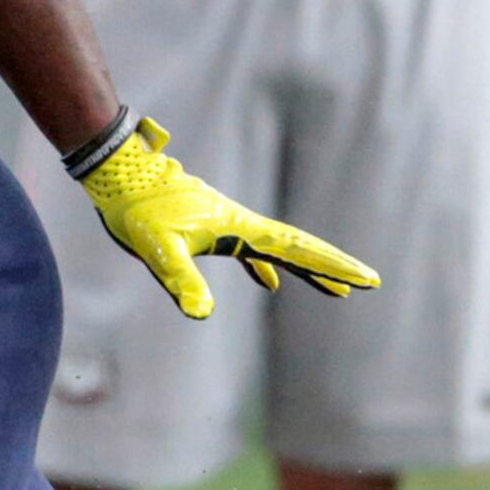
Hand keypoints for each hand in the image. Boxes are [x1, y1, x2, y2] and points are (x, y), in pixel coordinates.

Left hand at [79, 118, 379, 320]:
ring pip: (277, 249)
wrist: (119, 177)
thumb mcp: (157, 249)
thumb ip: (181, 279)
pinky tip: (272, 284)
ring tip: (337, 290)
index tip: (365, 278)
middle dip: (332, 265)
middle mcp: (239, 224)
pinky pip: (250, 250)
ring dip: (306, 268)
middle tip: (370, 282)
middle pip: (297, 247)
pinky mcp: (210, 228)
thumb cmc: (136, 210)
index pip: (295, 250)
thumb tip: (201, 313)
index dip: (330, 265)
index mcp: (237, 228)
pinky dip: (266, 266)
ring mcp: (227, 225)